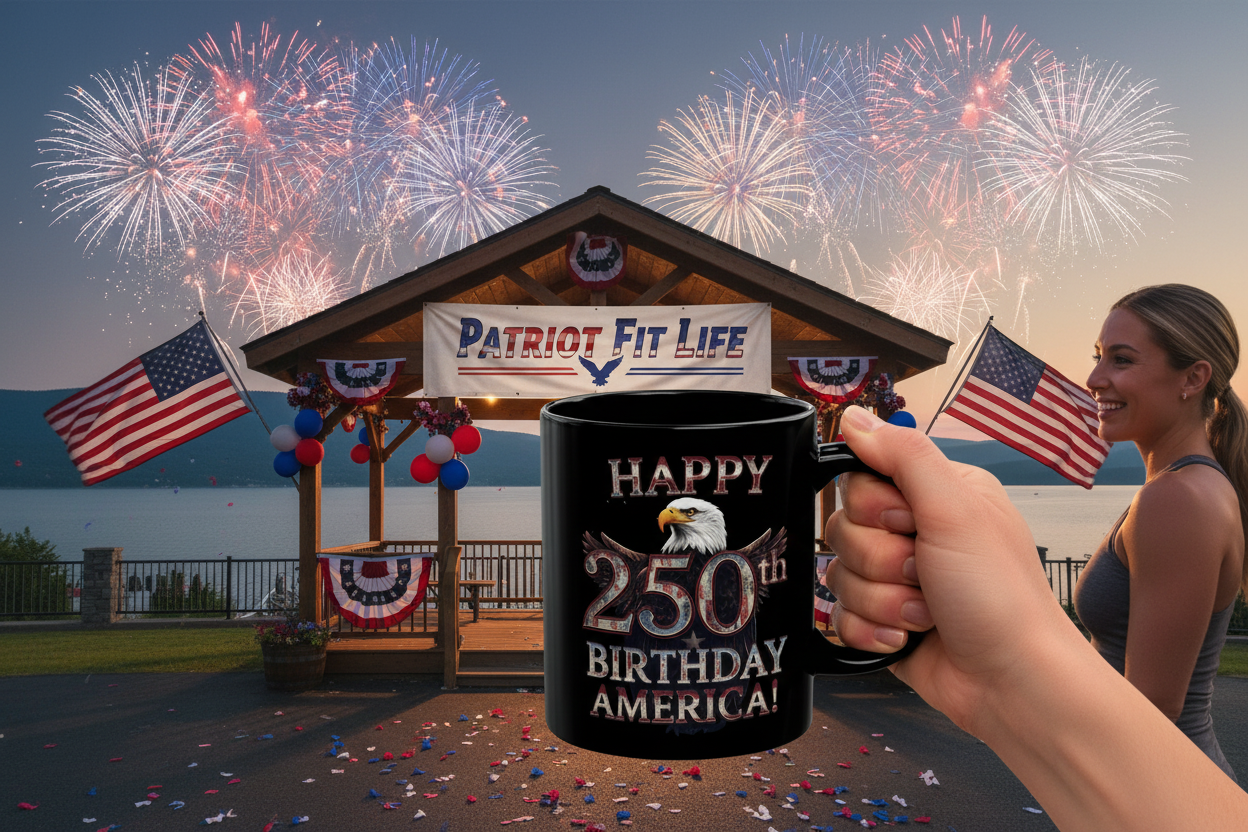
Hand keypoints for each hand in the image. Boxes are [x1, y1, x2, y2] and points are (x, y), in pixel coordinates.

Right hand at [824, 406, 1074, 734]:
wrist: (1013, 682)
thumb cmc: (1002, 597)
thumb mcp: (955, 510)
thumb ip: (903, 455)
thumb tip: (854, 418)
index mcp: (935, 494)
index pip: (860, 479)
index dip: (874, 507)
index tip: (910, 523)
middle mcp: (915, 532)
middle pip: (843, 528)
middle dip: (880, 561)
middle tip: (925, 573)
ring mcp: (897, 580)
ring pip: (840, 574)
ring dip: (882, 600)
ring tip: (927, 613)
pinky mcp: (884, 620)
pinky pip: (840, 616)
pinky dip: (872, 630)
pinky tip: (908, 637)